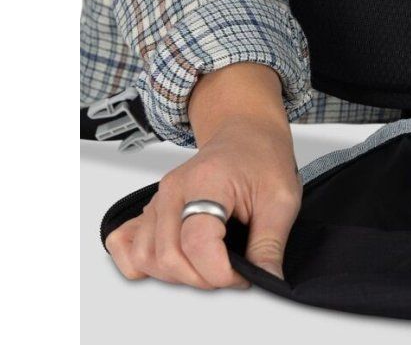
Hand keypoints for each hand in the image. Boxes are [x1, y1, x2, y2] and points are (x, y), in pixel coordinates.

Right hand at [105, 63, 300, 288]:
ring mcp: (158, 200)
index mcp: (206, 182)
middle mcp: (173, 191)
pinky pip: (124, 244)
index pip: (196, 241)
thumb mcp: (282, 198)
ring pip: (145, 257)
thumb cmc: (262, 158)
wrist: (245, 135)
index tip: (244, 277)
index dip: (220, 272)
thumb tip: (268, 280)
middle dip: (202, 278)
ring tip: (209, 266)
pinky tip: (174, 262)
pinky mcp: (151, 209)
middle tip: (232, 273)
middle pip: (167, 256)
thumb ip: (270, 243)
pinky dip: (143, 263)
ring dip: (177, 275)